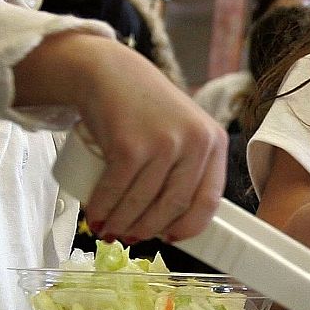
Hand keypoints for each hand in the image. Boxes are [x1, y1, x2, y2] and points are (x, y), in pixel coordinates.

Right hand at [17, 32, 224, 242]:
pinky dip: (103, 209)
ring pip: (143, 202)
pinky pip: (117, 190)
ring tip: (110, 230)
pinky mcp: (129, 145)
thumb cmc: (145, 108)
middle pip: (174, 206)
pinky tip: (96, 216)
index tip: (172, 238)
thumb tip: (179, 221)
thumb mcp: (182, 130)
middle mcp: (194, 142)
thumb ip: (190, 164)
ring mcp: (163, 143)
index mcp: (214, 142)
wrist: (108, 72)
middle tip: (132, 237)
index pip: (209, 199)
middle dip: (149, 229)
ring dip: (122, 224)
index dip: (189, 226)